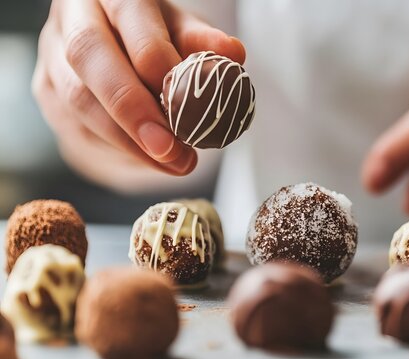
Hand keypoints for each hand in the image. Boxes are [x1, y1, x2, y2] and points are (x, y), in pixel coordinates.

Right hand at [33, 0, 244, 175]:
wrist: (112, 48)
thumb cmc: (152, 34)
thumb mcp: (179, 30)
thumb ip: (201, 41)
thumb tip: (233, 55)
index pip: (130, 18)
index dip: (157, 62)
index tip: (187, 103)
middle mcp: (73, 17)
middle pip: (89, 56)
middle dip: (132, 107)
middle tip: (170, 148)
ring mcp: (51, 53)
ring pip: (77, 97)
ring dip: (126, 139)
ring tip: (170, 162)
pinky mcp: (46, 88)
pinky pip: (74, 124)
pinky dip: (117, 148)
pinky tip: (150, 160)